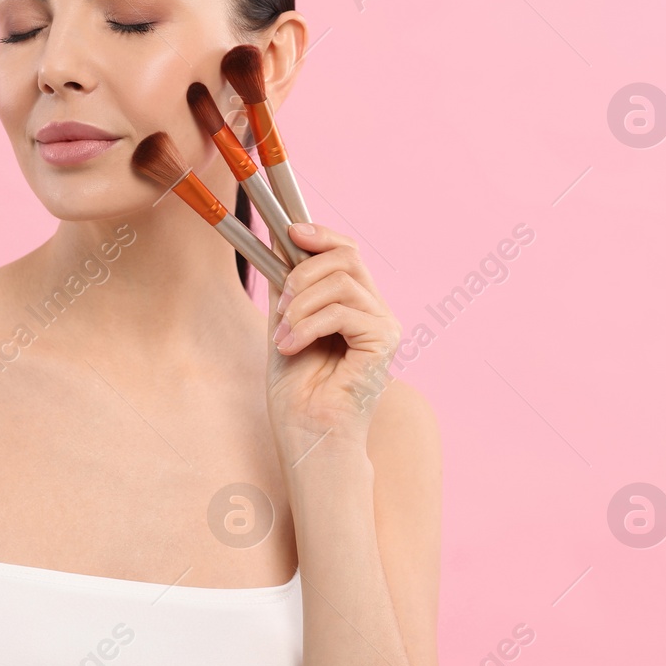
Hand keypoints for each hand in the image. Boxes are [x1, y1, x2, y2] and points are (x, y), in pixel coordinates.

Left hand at [265, 221, 401, 449]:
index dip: (320, 234)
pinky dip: (308, 326)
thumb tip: (281, 239)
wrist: (308, 435)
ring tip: (283, 337)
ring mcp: (384, 324)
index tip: (288, 230)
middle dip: (302, 272)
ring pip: (341, 281)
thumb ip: (287, 286)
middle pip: (346, 255)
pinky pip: (343, 311)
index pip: (346, 251)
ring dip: (301, 305)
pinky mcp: (385, 340)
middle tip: (281, 307)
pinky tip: (291, 346)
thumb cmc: (297, 391)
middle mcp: (374, 309)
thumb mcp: (284, 324)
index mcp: (353, 303)